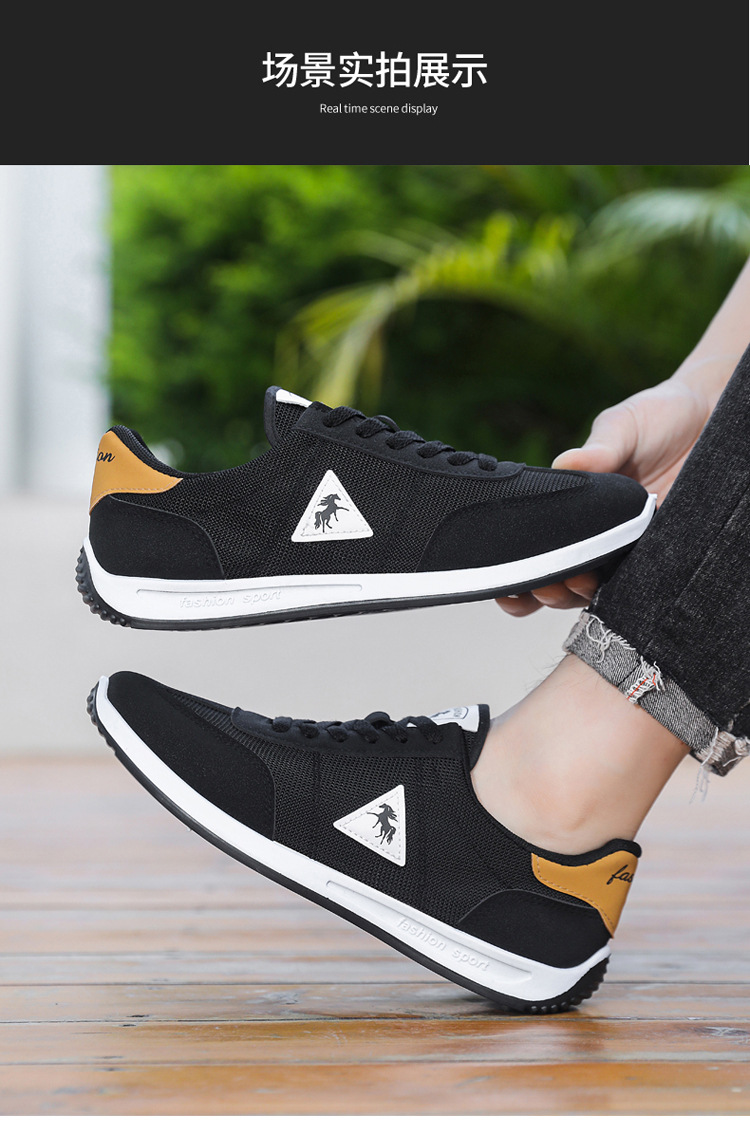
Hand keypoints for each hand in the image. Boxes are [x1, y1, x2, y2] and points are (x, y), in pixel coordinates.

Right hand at [496, 376, 712, 616]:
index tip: (503, 581)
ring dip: (575, 596)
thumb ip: (598, 449)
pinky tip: (610, 590)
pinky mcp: (663, 557)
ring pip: (591, 592)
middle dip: (541, 590)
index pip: (534, 548)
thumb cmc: (660, 416)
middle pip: (557, 580)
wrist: (714, 416)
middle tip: (542, 583)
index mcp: (573, 509)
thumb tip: (564, 463)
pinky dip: (620, 595)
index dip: (513, 572)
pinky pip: (637, 587)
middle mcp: (596, 537)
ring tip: (574, 584)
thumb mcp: (622, 426)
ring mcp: (628, 551)